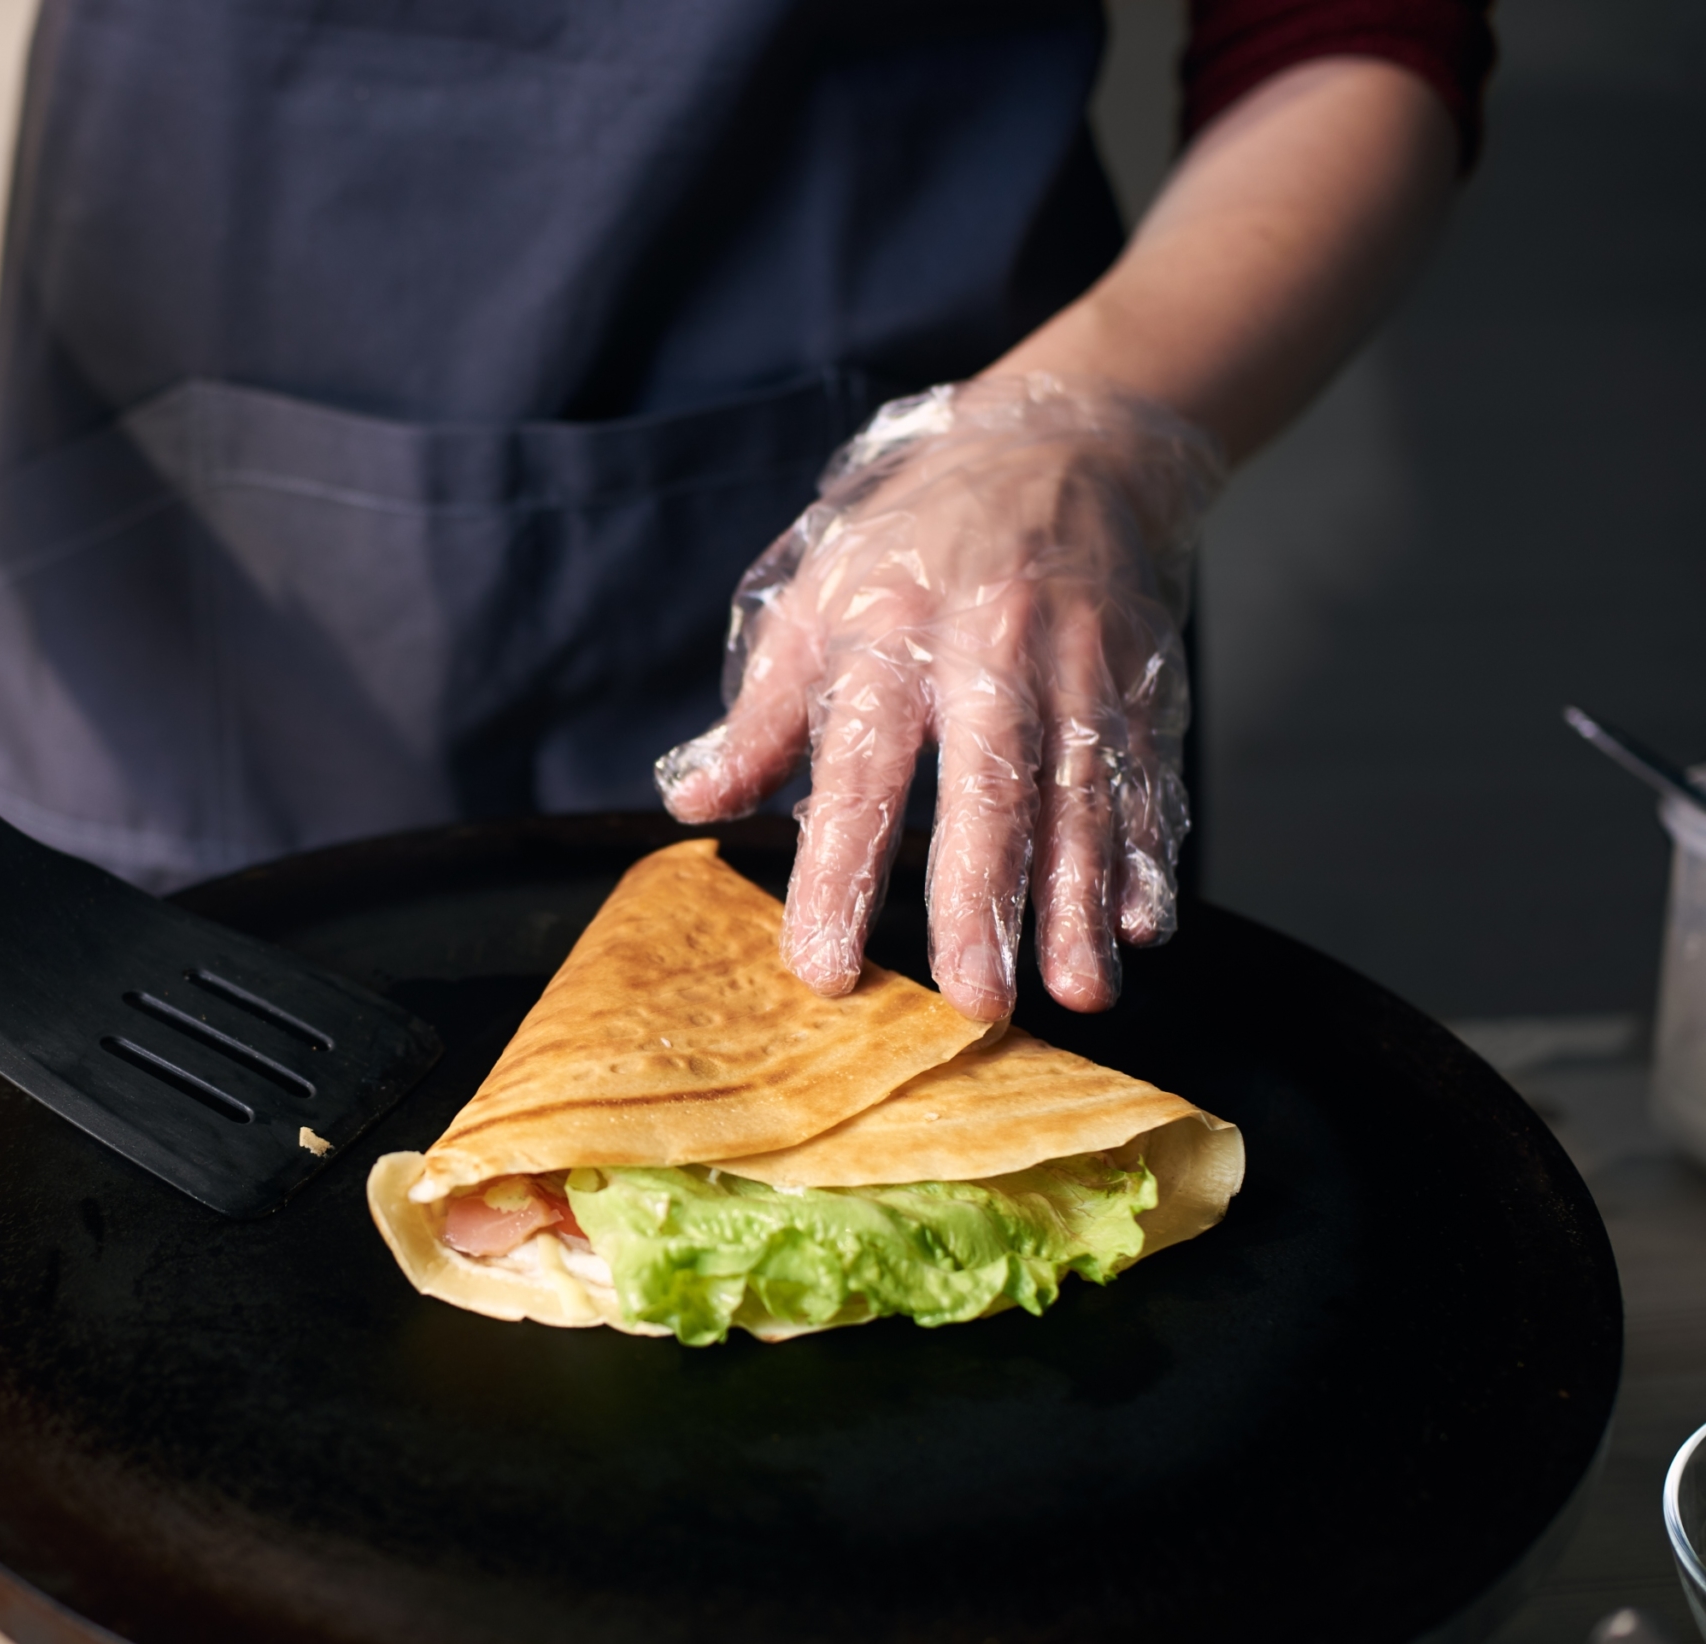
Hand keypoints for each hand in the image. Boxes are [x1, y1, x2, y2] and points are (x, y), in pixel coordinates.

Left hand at [656, 375, 1222, 1019]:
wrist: (1061, 443)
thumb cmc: (915, 541)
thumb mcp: (815, 603)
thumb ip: (759, 716)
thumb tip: (693, 804)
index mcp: (888, 636)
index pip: (858, 774)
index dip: (839, 873)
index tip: (825, 966)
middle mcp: (989, 650)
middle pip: (988, 789)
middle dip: (983, 902)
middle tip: (977, 1001)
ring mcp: (1078, 664)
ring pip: (1082, 795)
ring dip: (1080, 900)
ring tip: (1078, 991)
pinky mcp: (1142, 679)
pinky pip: (1147, 775)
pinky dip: (1149, 853)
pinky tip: (1144, 924)